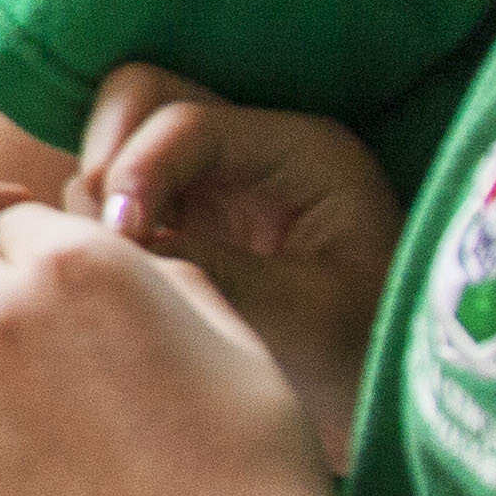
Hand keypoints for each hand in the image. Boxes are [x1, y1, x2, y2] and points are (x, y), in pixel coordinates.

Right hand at [77, 64, 405, 466]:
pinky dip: (107, 224)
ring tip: (124, 269)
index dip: (138, 171)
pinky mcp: (192, 212)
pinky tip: (129, 279)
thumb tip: (118, 248)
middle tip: (111, 244)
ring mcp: (219, 175)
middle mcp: (255, 145)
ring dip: (102, 197)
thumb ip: (214, 272)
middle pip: (140, 97)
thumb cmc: (367, 356)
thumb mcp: (302, 318)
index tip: (124, 242)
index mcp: (303, 152)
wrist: (393, 397)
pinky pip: (122, 190)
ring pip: (118, 139)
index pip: (187, 121)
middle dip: (110, 162)